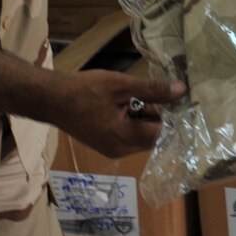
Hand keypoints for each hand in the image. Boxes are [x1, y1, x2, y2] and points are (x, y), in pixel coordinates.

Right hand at [53, 71, 185, 157]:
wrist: (50, 98)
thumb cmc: (84, 90)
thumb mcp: (121, 85)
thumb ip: (153, 90)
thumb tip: (182, 91)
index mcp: (125, 138)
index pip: (162, 135)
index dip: (175, 118)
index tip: (185, 101)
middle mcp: (121, 150)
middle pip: (153, 136)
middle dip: (160, 115)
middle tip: (165, 92)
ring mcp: (113, 149)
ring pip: (142, 134)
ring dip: (146, 116)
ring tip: (144, 93)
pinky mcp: (106, 144)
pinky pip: (129, 134)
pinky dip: (134, 119)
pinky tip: (130, 101)